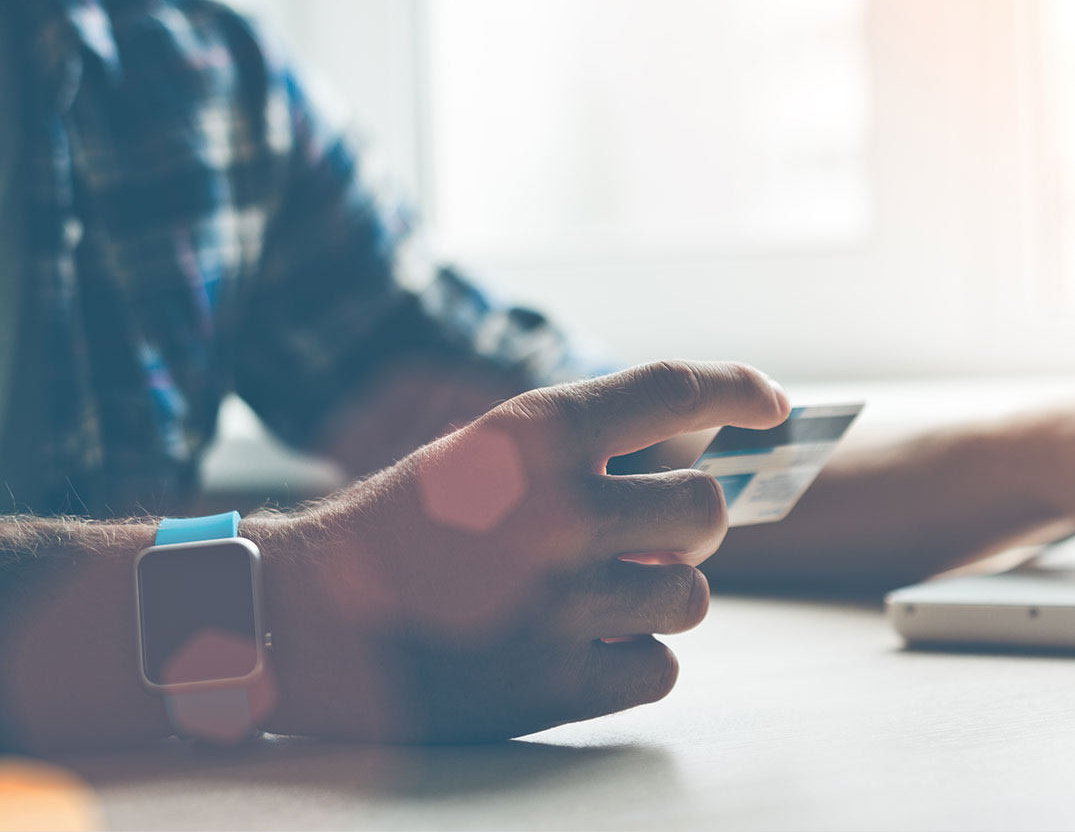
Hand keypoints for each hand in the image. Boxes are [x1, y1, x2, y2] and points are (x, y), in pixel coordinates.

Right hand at [257, 361, 788, 742]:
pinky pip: (658, 668)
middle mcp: (556, 511)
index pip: (674, 389)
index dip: (739, 390)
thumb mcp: (483, 455)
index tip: (774, 407)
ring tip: (589, 598)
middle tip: (651, 537)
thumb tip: (708, 481)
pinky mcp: (552, 685)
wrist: (300, 620)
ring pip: (689, 597)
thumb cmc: (404, 530)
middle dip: (688, 525)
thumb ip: (585, 454)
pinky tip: (572, 648)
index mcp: (534, 436)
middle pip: (704, 510)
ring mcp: (558, 603)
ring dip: (655, 597)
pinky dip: (628, 662)